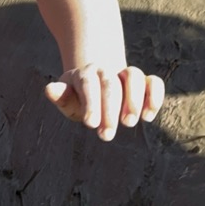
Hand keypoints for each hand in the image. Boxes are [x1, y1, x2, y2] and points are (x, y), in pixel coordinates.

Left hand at [45, 64, 164, 141]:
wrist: (98, 84)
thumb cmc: (80, 98)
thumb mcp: (68, 99)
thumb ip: (62, 96)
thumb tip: (49, 89)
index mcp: (85, 73)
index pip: (88, 84)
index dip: (90, 103)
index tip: (90, 124)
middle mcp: (107, 70)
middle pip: (110, 83)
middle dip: (110, 109)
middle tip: (107, 135)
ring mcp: (127, 74)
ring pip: (134, 76)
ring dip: (134, 100)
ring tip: (129, 123)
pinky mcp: (145, 82)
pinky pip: (154, 83)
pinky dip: (155, 96)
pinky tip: (149, 116)